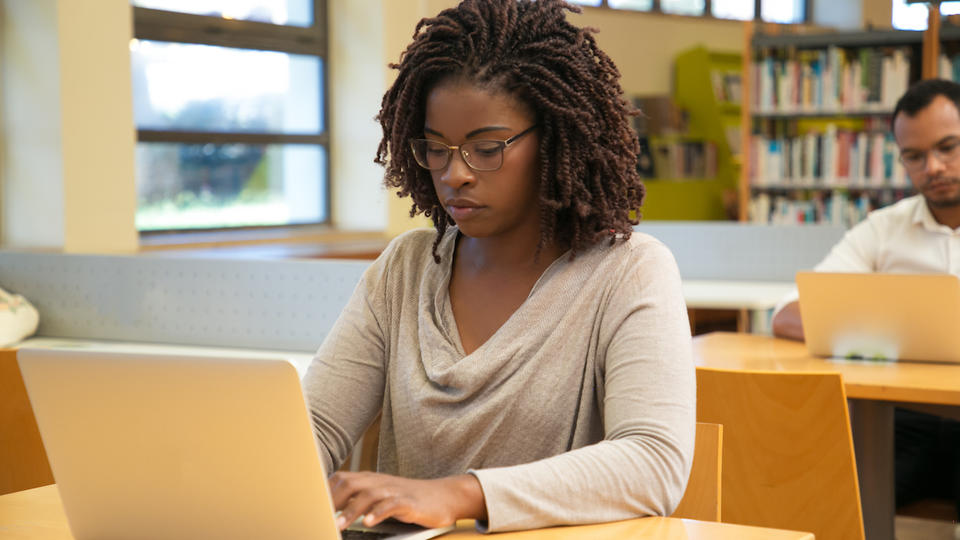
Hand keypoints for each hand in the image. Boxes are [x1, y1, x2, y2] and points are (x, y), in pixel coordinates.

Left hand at [329, 471, 486, 529]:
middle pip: (350, 483)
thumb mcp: (381, 498)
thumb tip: (332, 512)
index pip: (341, 479)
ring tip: (338, 525)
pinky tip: (368, 522)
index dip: (323, 491)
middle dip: (332, 500)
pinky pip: (391, 504)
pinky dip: (378, 512)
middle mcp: (379, 482)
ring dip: (351, 510)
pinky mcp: (409, 501)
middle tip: (318, 516)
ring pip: (368, 494)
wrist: (444, 496)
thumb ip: (360, 501)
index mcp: (370, 480)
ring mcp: (394, 490)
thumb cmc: (408, 500)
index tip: (308, 506)